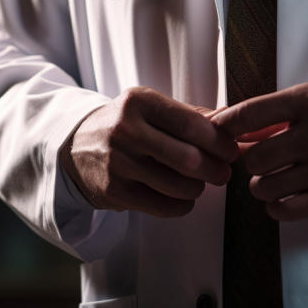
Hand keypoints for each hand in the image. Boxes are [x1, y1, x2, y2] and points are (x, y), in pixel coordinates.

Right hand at [60, 87, 237, 216]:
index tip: (231, 151)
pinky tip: (181, 197)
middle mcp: (126, 130)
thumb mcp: (152, 108)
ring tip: (198, 183)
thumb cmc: (126, 125)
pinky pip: (163, 206)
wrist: (75, 146)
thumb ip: (191, 115)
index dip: (220, 142)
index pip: (193, 125)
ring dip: (198, 188)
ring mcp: (118, 162)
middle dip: (215, 169)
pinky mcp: (113, 191)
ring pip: (179, 186)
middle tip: (222, 173)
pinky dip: (181, 205)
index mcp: (140, 101)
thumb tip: (232, 119)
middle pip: (189, 159)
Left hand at [212, 82, 307, 220]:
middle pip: (252, 158)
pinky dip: (277, 206)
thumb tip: (233, 125)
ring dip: (263, 186)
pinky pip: (284, 209)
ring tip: (277, 179)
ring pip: (263, 187)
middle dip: (252, 162)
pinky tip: (286, 197)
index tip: (217, 135)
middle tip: (262, 162)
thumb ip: (280, 112)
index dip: (226, 127)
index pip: (249, 114)